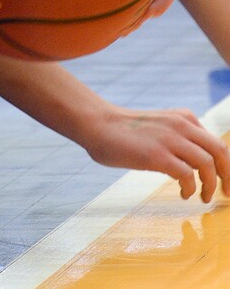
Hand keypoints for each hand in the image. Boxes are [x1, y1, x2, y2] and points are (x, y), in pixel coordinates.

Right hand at [85, 104, 229, 203]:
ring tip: (203, 197)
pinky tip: (184, 194)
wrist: (98, 124)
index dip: (226, 165)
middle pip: (220, 150)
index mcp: (184, 117)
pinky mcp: (157, 155)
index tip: (225, 182)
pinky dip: (191, 188)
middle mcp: (181, 125)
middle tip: (226, 194)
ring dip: (210, 185)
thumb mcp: (161, 126)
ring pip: (207, 163)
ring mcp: (169, 139)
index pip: (217, 142)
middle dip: (228, 176)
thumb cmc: (125, 130)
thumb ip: (179, 137)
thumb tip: (195, 163)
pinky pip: (187, 175)